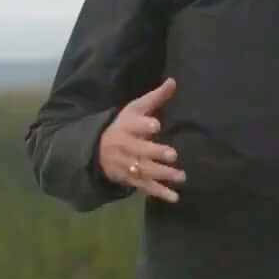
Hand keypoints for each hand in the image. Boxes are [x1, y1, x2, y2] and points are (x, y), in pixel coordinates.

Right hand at [98, 77, 183, 202]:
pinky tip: (175, 197)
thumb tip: (173, 81)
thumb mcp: (135, 109)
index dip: (143, 125)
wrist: (98, 150)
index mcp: (126, 126)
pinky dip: (160, 193)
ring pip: (144, 171)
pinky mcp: (131, 180)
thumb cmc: (124, 126)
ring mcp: (127, 165)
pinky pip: (145, 187)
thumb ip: (155, 98)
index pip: (133, 125)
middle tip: (173, 154)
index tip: (156, 125)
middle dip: (155, 153)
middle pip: (140, 150)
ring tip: (181, 176)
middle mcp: (125, 146)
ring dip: (162, 174)